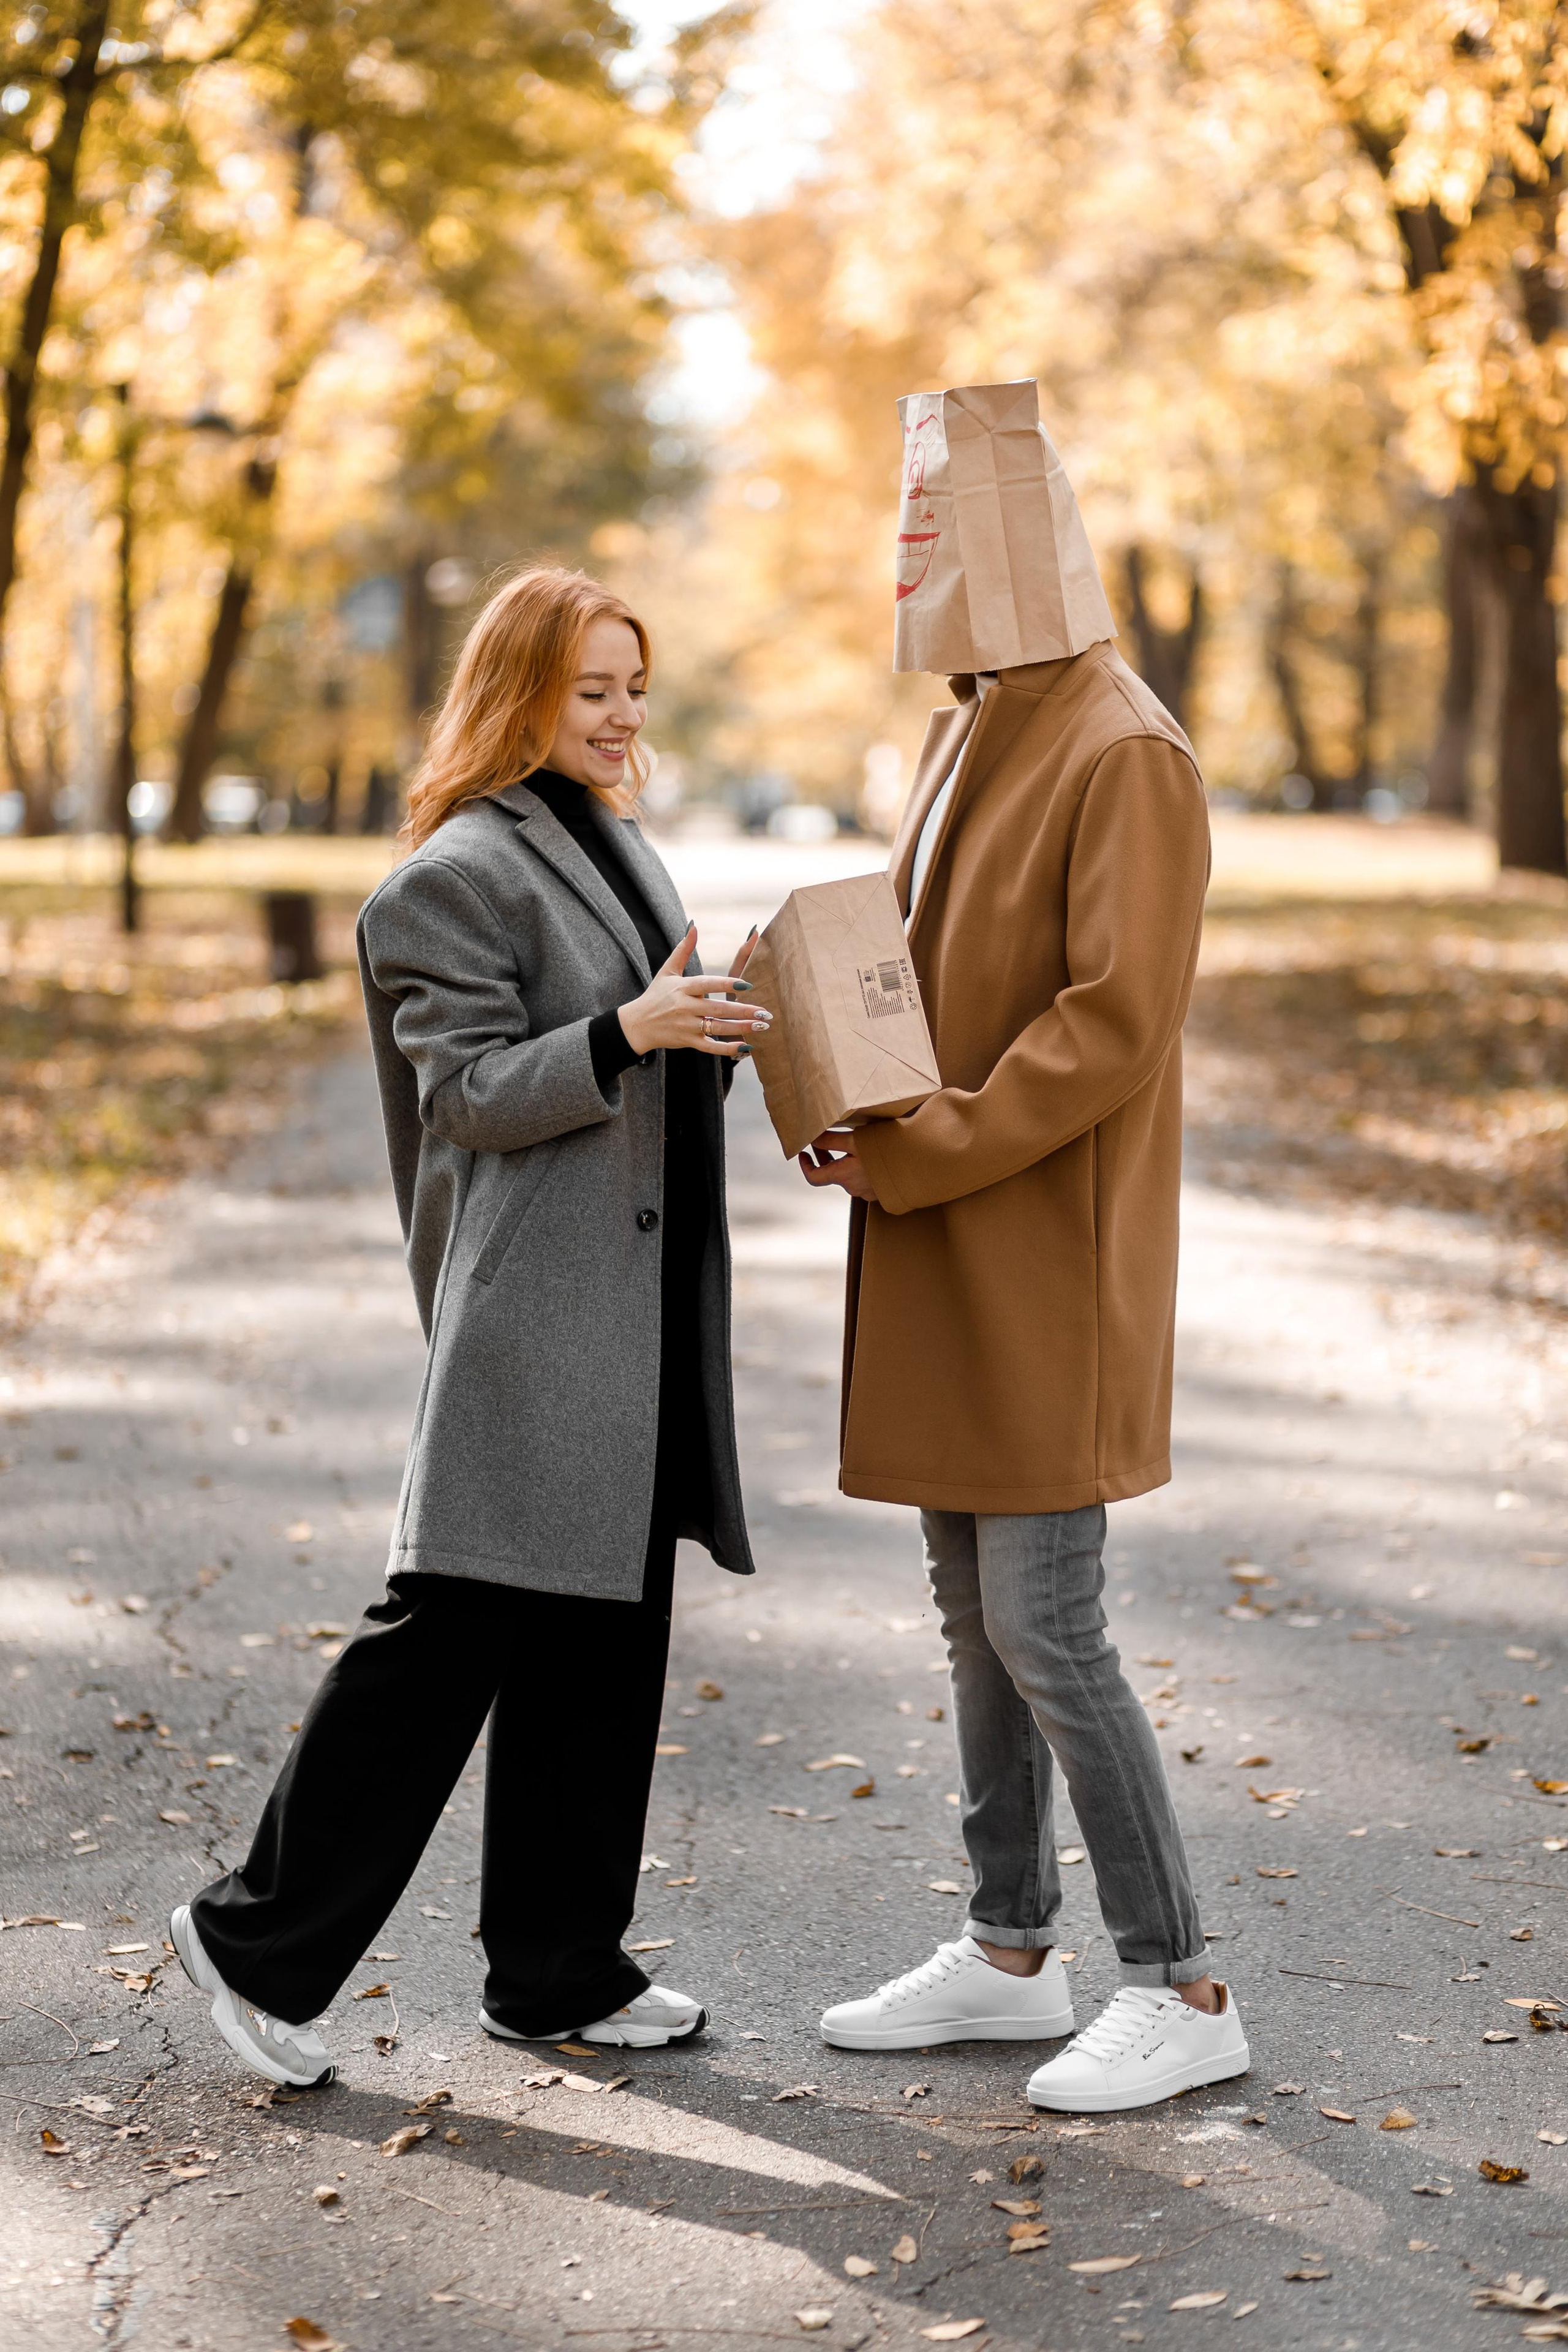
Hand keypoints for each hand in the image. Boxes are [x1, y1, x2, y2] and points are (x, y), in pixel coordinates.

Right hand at [618, 925, 774, 1058]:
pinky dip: (728, 1050)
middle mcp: (684, 1007)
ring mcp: (686, 1026)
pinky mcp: (688, 1042)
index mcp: (682, 988)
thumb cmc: (655, 995)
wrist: (636, 1025)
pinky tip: (746, 1048)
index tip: (748, 984)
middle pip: (718, 1008)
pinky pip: (710, 1047)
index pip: (707, 984)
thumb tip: (694, 926)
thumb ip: (683, 950)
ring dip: (741, 1028)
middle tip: (765, 1013)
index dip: (727, 984)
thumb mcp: (667, 971)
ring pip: (718, 1028)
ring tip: (762, 1027)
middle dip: (743, 1011)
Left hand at [799, 1128, 879, 1201]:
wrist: (918, 1167)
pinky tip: (872, 1154)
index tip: (803, 1152)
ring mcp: (868, 1192)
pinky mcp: (882, 1191)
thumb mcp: (856, 1141)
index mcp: (843, 1176)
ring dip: (845, 1161)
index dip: (805, 1166)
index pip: (814, 1178)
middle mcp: (853, 1187)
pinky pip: (865, 1179)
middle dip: (825, 1157)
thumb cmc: (885, 1152)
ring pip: (849, 1176)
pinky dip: (861, 1167)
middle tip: (823, 1141)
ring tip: (852, 1144)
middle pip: (831, 1174)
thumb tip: (812, 1139)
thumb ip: (832, 1141)